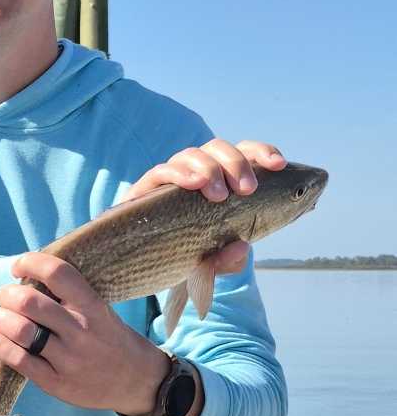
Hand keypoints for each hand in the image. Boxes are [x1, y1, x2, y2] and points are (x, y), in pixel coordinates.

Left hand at [0, 253, 168, 415]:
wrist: (138, 382)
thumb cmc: (112, 340)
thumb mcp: (102, 312)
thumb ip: (70, 298)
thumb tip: (28, 279)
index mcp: (93, 307)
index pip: (58, 273)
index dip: (31, 263)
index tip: (20, 267)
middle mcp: (80, 331)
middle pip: (29, 302)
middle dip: (8, 295)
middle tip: (6, 298)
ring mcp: (68, 359)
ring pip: (20, 330)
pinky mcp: (55, 383)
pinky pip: (17, 359)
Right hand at [124, 137, 286, 277]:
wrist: (137, 266)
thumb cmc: (181, 256)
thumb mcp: (212, 263)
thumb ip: (229, 260)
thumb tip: (242, 247)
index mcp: (219, 181)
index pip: (243, 154)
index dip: (261, 152)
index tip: (278, 165)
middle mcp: (196, 173)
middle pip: (218, 148)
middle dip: (236, 163)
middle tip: (247, 190)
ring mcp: (170, 180)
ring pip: (191, 154)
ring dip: (209, 169)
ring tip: (217, 195)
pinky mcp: (144, 190)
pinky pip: (160, 171)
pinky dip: (177, 174)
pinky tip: (191, 184)